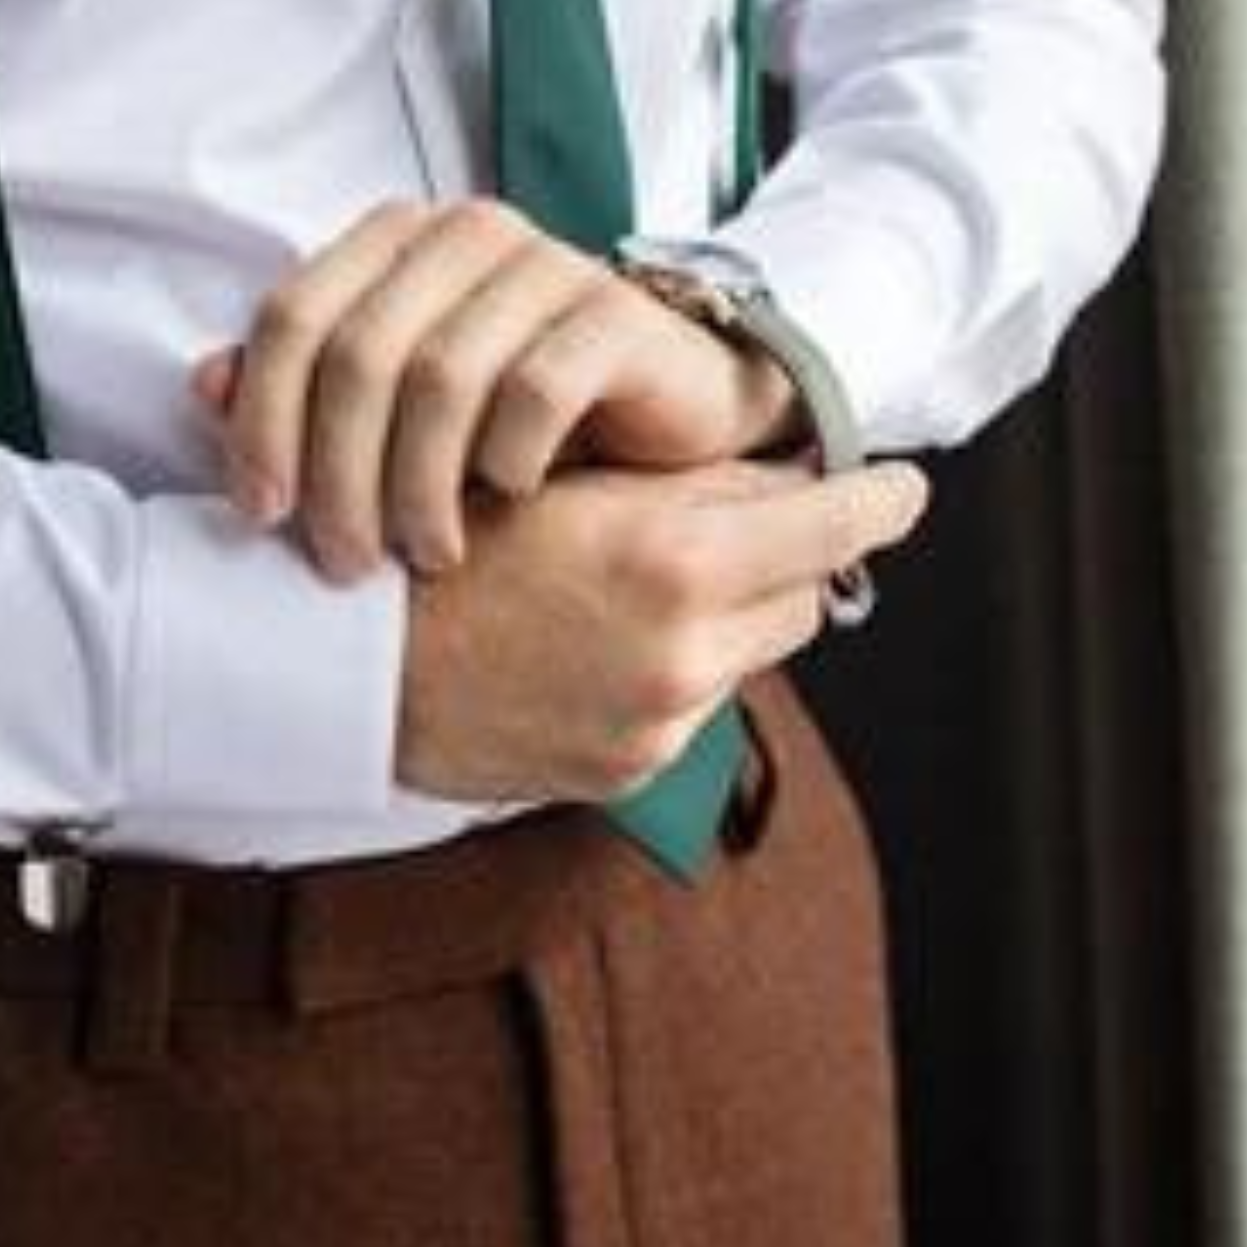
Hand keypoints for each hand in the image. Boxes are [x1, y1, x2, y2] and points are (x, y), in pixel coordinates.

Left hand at [191, 198, 797, 581]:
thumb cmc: (519, 414)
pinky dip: (509, 458)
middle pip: (360, 354)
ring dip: (420, 486)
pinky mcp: (615, 312)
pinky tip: (509, 500)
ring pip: (442, 378)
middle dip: (340, 474)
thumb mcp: (398, 410)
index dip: (262, 421)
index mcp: (399, 240)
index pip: (293, 315)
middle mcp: (467, 234)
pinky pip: (537, 390)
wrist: (672, 410)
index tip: (263, 514)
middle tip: (348, 561)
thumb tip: (205, 383)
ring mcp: (547, 265)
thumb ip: (304, 389)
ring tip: (428, 554)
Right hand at [397, 454, 930, 802]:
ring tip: (642, 580)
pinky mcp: (625, 771)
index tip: (904, 485)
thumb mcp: (563, 480)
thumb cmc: (437, 538)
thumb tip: (781, 475)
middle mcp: (683, 653)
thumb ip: (684, 483)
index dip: (876, 500)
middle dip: (787, 553)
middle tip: (742, 517)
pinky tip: (601, 639)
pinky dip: (673, 667)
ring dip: (729, 614)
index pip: (828, 527)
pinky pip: (690, 704)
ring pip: (748, 652)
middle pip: (803, 593)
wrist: (342, 664)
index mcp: (674, 561)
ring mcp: (656, 723)